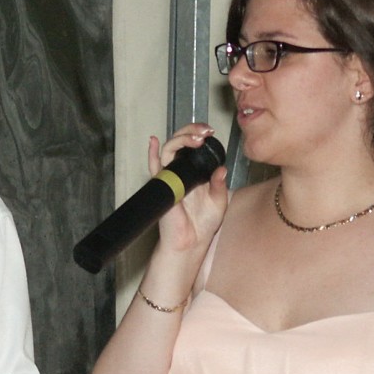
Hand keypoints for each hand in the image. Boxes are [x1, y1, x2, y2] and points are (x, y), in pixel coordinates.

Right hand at [151, 124, 228, 253]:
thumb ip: (219, 184)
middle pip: (180, 142)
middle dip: (191, 131)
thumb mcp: (219, 201)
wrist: (191, 242)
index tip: (211, 132)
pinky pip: (154, 167)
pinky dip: (151, 153)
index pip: (194, 146)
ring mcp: (170, 177)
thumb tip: (221, 169)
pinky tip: (153, 141)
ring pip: (169, 149)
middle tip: (205, 131)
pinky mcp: (162, 186)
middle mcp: (181, 172)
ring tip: (196, 138)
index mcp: (195, 173)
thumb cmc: (202, 225)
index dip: (200, 135)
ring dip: (181, 138)